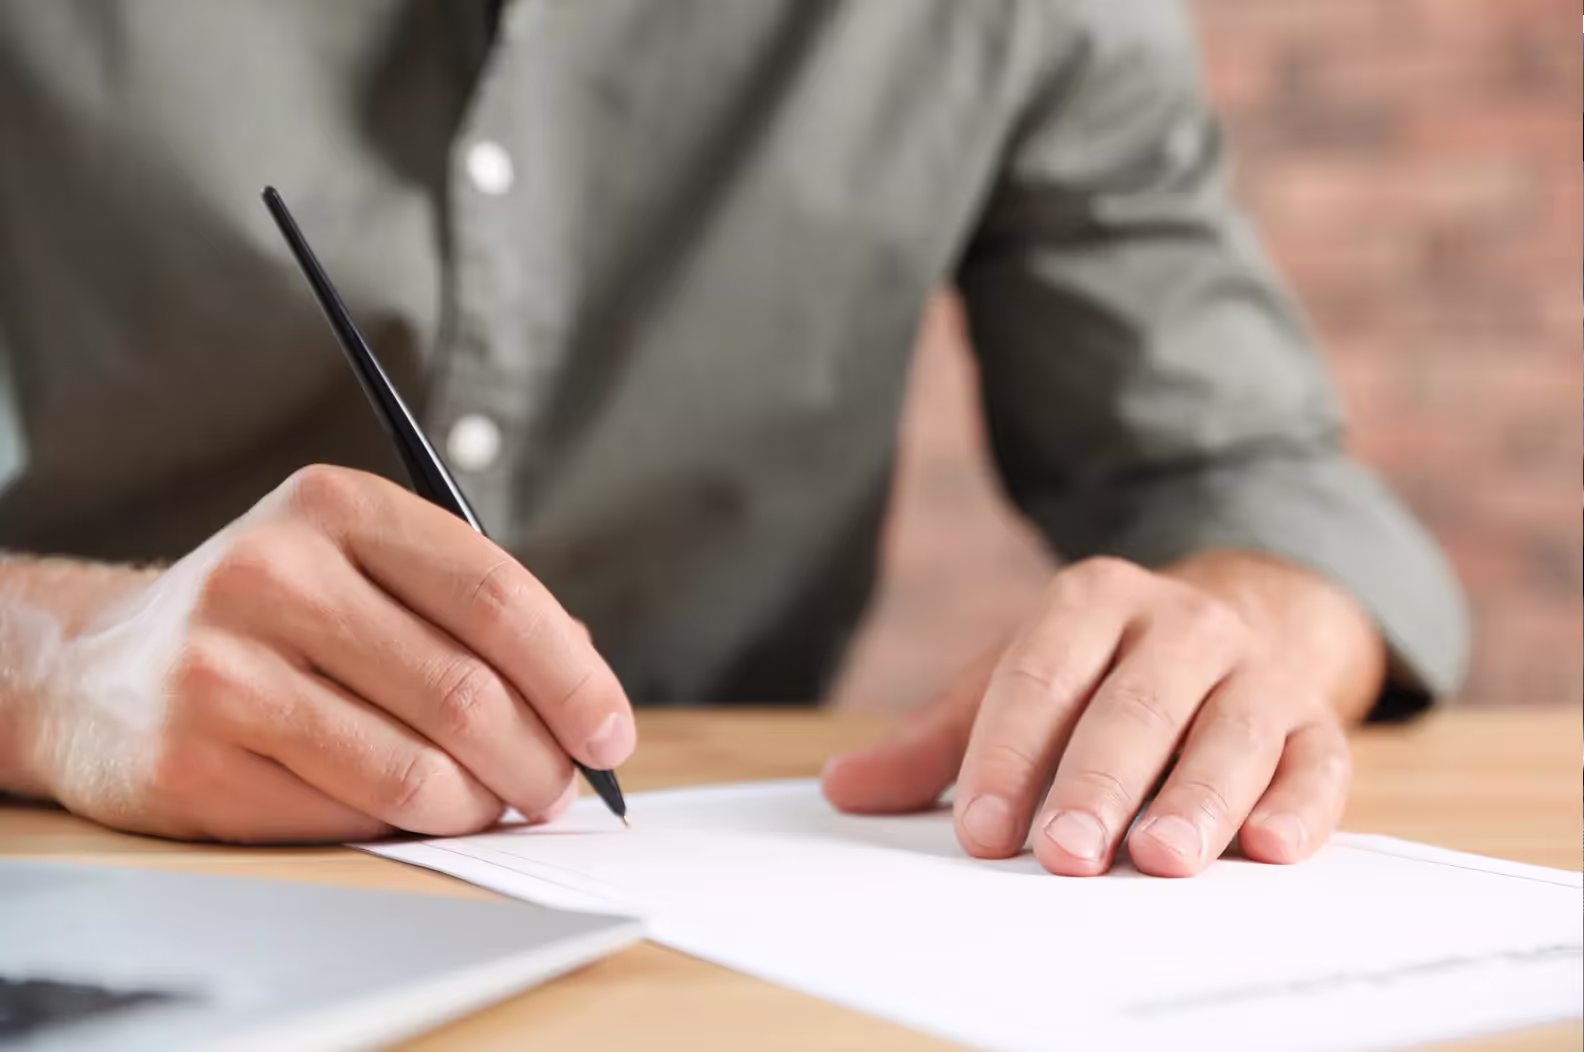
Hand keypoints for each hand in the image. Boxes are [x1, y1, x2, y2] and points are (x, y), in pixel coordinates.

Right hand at [16, 465, 633, 841]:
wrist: (101, 669)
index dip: (573, 677)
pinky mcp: (191, 758)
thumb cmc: (272, 617)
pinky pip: (347, 816)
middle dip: (541, 757)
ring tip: (494, 803)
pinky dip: (406, 828)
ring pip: (414, 768)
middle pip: (465, 690)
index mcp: (337, 506)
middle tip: (561, 786)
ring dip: (480, 804)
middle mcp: (274, 572)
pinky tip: (414, 812)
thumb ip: (473, 608)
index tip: (611, 731)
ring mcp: (223, 666)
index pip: (495, 596)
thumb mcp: (363, 566)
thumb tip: (585, 686)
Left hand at [822, 553, 1384, 876]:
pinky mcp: (1316, 723)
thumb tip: (845, 789)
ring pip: (1228, 735)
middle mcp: (1180, 625)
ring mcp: (1255, 671)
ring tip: (1161, 858)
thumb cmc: (1100, 674)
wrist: (1232, 629)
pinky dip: (1295, 807)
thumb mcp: (1014, 685)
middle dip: (1096, 784)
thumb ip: (935, 742)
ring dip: (1195, 800)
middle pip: (1133, 708)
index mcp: (1092, 601)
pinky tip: (1266, 847)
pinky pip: (1315, 764)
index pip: (1041, 677)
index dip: (1009, 755)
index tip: (983, 831)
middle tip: (1064, 853)